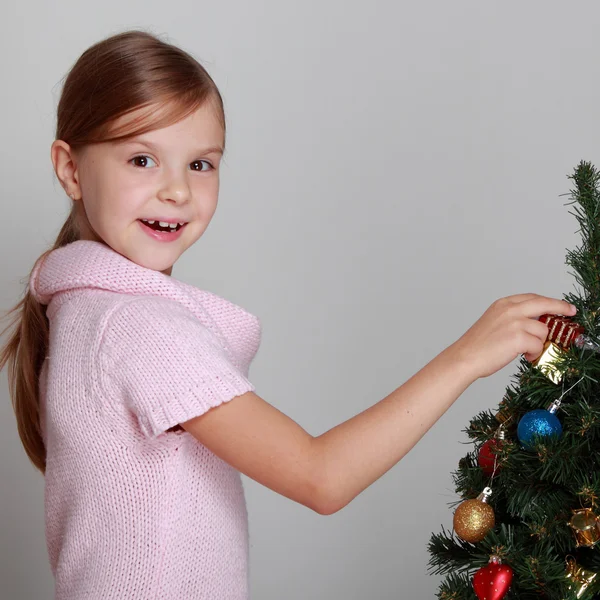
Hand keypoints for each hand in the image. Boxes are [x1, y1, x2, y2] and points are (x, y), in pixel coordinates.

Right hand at [449, 293, 576, 378]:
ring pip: (542, 330)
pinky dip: (534, 353)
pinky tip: (525, 356)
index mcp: (502, 304)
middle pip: (544, 303)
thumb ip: (514, 318)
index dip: (549, 301)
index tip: (560, 305)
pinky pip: (538, 345)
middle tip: (570, 311)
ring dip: (539, 343)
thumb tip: (536, 324)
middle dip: (561, 307)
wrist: (465, 357)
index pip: (532, 297)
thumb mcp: (494, 322)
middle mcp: (509, 310)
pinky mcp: (519, 337)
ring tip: (527, 351)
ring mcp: (515, 322)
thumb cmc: (477, 345)